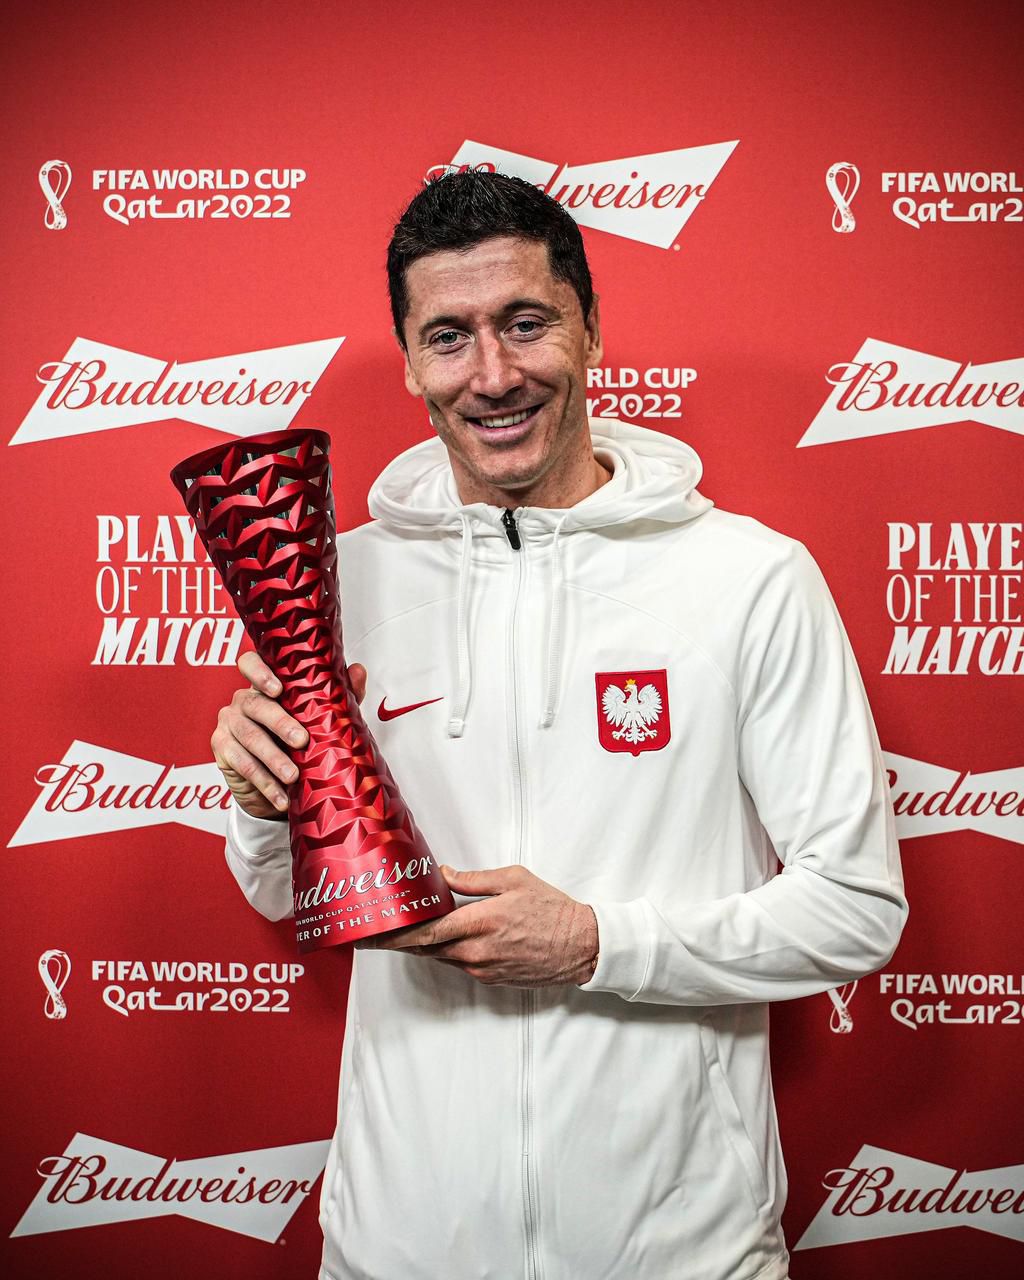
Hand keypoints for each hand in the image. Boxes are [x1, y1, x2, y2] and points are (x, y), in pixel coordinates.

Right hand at [211, 650, 366, 818]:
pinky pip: (243, 765)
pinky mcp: (222, 750)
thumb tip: (358, 670)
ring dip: (274, 759)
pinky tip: (280, 795)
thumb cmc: (296, 742)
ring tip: (293, 775)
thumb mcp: (318, 718)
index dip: (259, 672)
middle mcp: (243, 701)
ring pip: (250, 738)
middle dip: (280, 723)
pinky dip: (265, 782)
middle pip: (256, 705)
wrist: (275, 783)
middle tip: (301, 741)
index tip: (278, 689)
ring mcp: (229, 723)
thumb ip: (337, 695)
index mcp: (263, 686)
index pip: (250, 664)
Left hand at [365, 865, 598, 988]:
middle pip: (425, 949)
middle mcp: (475, 952)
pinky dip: (446, 952)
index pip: (425, 934)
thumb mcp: (514, 880)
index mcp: (479, 923)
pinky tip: (442, 939)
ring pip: (440, 957)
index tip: (370, 935)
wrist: (581, 946)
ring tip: (403, 931)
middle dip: (399, 940)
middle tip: (375, 931)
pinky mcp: (491, 978)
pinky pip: (459, 964)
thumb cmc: (552, 910)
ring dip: (422, 946)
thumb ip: (473, 880)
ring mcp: (483, 968)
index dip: (394, 936)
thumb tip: (443, 875)